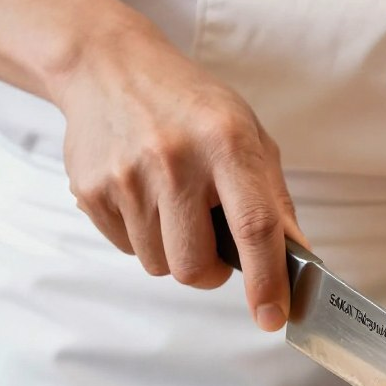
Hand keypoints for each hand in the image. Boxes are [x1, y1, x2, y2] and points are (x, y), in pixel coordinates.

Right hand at [50, 19, 306, 331]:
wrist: (109, 67)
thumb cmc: (190, 104)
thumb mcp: (246, 133)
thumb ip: (273, 198)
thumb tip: (295, 259)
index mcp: (225, 142)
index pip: (254, 227)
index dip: (268, 281)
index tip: (274, 317)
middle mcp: (174, 160)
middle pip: (195, 266)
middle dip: (211, 273)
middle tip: (214, 247)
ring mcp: (127, 177)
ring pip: (160, 265)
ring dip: (174, 250)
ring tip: (173, 204)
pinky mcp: (90, 191)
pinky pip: (127, 248)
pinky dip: (143, 236)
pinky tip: (144, 194)